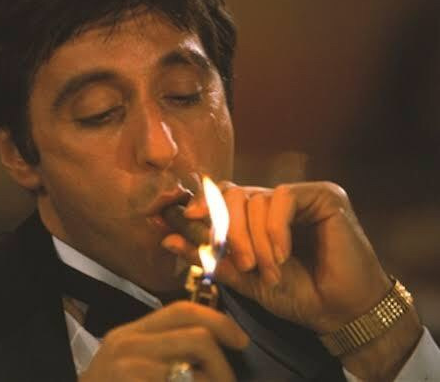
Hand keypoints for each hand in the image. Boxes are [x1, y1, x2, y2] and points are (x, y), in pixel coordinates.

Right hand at [80, 300, 248, 381]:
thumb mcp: (131, 365)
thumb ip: (162, 351)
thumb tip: (211, 344)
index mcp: (130, 334)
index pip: (181, 310)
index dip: (218, 320)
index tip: (240, 341)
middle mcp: (127, 344)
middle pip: (196, 336)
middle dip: (223, 364)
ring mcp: (128, 367)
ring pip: (195, 368)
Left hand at [162, 181, 422, 378]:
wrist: (340, 312)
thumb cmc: (296, 295)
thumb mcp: (244, 277)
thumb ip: (209, 256)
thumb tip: (166, 240)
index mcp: (258, 215)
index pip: (223, 197)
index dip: (203, 204)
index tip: (185, 217)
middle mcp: (277, 200)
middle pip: (235, 194)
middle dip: (230, 230)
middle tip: (243, 263)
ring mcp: (301, 195)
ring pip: (257, 199)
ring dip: (257, 240)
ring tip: (269, 270)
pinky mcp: (324, 195)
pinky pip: (283, 199)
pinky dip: (276, 230)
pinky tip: (284, 255)